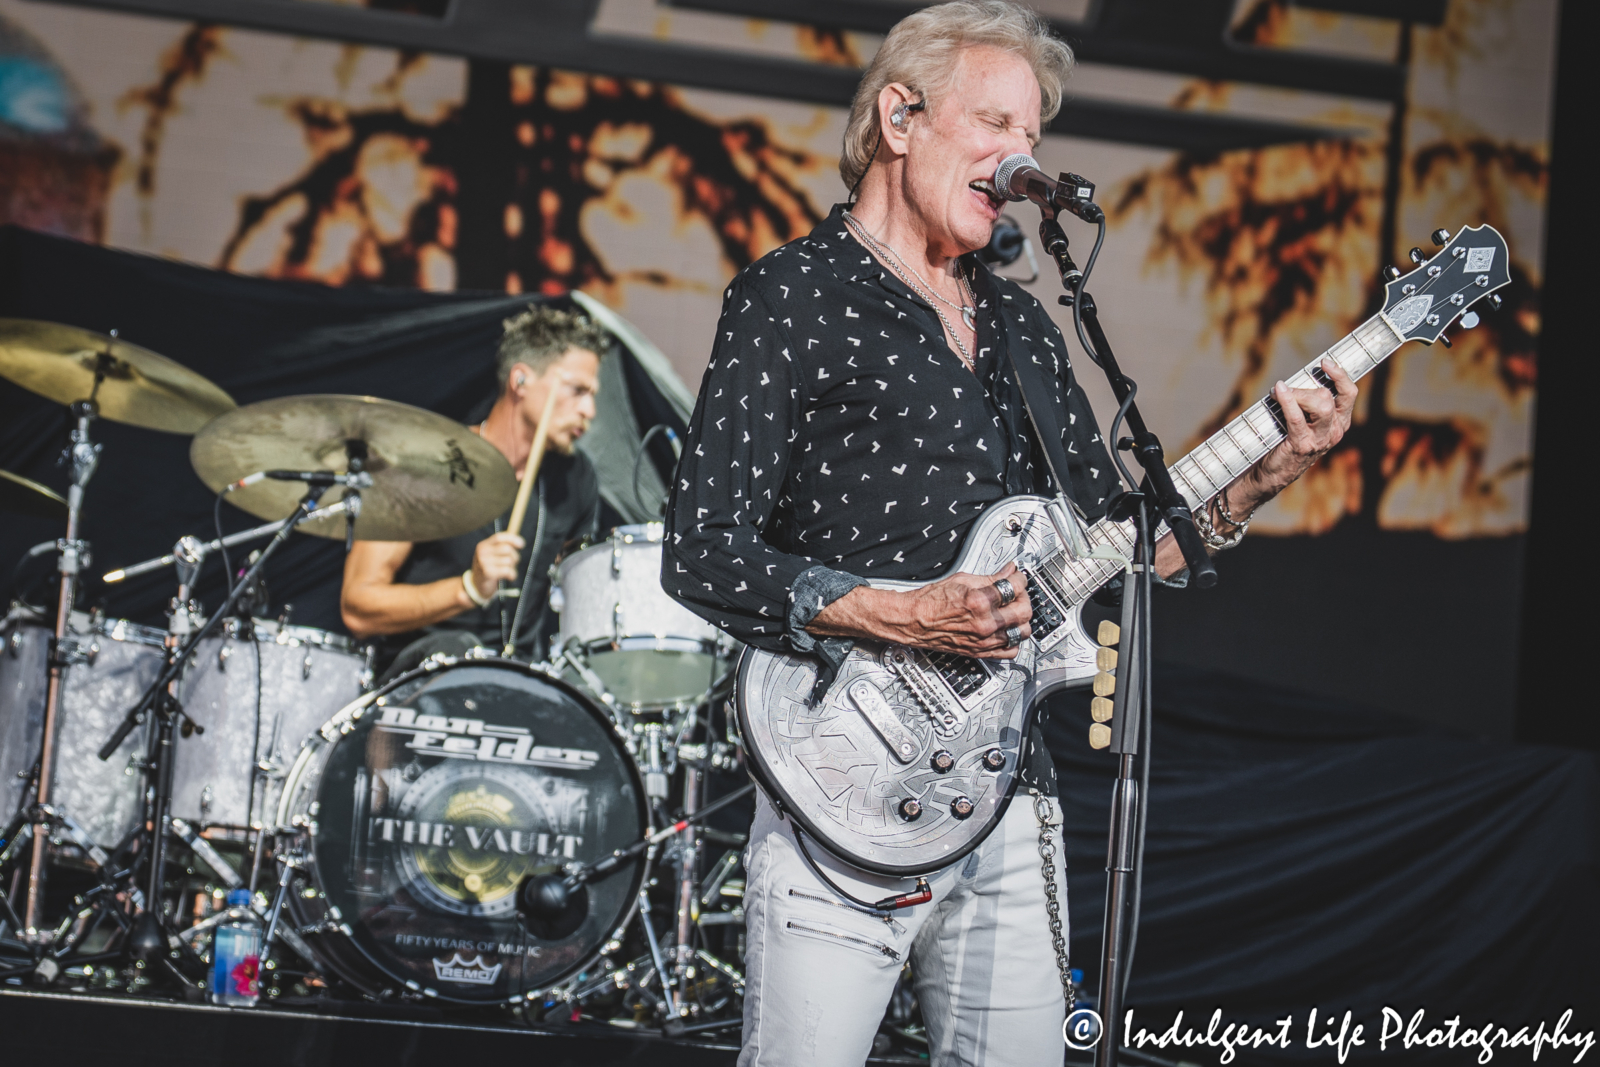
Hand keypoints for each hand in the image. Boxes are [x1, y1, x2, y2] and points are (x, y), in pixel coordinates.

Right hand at [467, 531, 524, 602]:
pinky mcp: (488, 573)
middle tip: (513, 563)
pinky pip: (507, 570)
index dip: (512, 539)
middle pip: (507, 549)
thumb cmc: (489, 568)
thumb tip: (520, 542)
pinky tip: (509, 577)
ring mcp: (484, 562)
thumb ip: (502, 547)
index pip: (499, 537)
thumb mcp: (492, 555)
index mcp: (483, 545)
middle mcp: (482, 552)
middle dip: (515, 556)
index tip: (522, 544)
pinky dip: (512, 574)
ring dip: (513, 567)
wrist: (477, 586)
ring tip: (508, 571)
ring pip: (509, 560)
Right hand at [810, 563, 1032, 658]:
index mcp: (980, 601)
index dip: (1019, 578)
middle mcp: (985, 623)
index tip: (1017, 576)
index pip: (1015, 586)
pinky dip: (1014, 640)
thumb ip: (990, 577)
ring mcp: (984, 640)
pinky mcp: (981, 652)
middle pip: (1024, 611)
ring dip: (1022, 619)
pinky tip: (1008, 630)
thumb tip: (1008, 571)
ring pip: (1022, 631)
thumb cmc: (930, 601)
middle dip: (1024, 598)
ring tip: (1014, 611)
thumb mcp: (962, 580)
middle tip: (1018, 593)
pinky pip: (1011, 651)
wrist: (913, 621)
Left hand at [1233, 357, 1357, 512]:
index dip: (1340, 375)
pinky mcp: (1302, 445)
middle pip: (1329, 397)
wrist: (1272, 473)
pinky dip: (1287, 401)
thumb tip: (1299, 377)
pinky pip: (1297, 418)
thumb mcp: (1304, 419)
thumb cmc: (1285, 440)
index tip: (1325, 362)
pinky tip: (1278, 392)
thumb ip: (1308, 401)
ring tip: (1280, 394)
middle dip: (1306, 388)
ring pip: (1320, 405)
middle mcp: (1334, 431)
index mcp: (1339, 422)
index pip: (1349, 394)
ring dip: (1297, 395)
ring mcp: (1320, 440)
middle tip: (1287, 389)